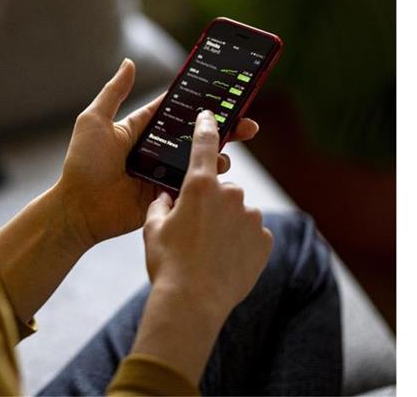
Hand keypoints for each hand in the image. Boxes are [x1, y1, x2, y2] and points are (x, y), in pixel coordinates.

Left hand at [56, 58, 259, 250]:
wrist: (79, 208)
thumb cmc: (82, 163)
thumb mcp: (94, 121)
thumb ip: (113, 92)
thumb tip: (129, 62)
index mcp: (141, 129)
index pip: (177, 111)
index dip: (200, 103)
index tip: (226, 93)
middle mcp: (156, 149)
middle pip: (195, 135)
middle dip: (223, 128)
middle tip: (247, 124)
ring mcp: (162, 173)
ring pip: (198, 160)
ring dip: (218, 154)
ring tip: (227, 152)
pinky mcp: (167, 195)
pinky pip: (192, 185)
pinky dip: (207, 179)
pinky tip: (219, 173)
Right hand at [142, 109, 273, 311]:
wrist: (193, 302)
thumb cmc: (167, 263)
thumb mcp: (152, 228)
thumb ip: (160, 205)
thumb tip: (167, 198)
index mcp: (199, 185)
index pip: (205, 143)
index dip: (207, 126)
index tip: (211, 115)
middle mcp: (230, 194)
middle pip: (221, 189)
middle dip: (210, 203)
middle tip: (194, 230)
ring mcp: (251, 217)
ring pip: (237, 212)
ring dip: (226, 224)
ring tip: (208, 251)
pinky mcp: (264, 240)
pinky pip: (251, 233)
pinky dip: (240, 242)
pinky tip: (224, 260)